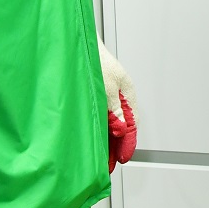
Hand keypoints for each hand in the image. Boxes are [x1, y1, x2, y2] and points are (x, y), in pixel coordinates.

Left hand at [97, 38, 137, 171]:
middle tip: (108, 165)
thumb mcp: (108, 86)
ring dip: (105, 141)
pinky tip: (89, 140)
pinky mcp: (94, 97)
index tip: (122, 158)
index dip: (127, 143)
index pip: (131, 125)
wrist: (76, 42)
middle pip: (120, 128)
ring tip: (98, 159)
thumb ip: (115, 110)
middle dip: (115, 147)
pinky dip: (96, 131)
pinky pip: (98, 119)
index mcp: (127, 94)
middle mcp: (118, 98)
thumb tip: (121, 130)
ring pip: (109, 125)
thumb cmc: (95, 58)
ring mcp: (106, 98)